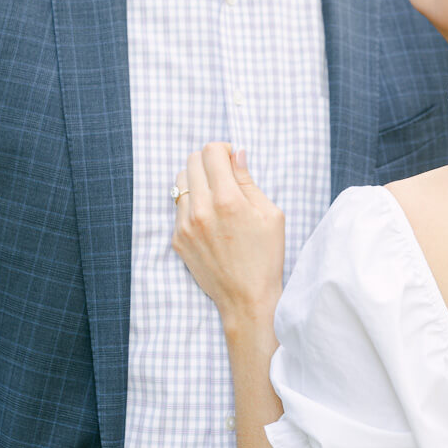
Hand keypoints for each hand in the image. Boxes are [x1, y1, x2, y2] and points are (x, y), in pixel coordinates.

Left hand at [172, 143, 284, 327]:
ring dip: (197, 179)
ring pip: (180, 180)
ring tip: (215, 195)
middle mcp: (201, 210)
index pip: (211, 151)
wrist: (246, 298)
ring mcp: (184, 225)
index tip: (233, 161)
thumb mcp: (270, 214)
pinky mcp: (177, 239)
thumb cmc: (266, 256)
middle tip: (225, 175)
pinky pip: (178, 206)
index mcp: (228, 200)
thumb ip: (248, 180)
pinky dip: (192, 202)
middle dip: (210, 161)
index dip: (224, 149)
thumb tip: (236, 154)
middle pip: (192, 160)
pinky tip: (210, 218)